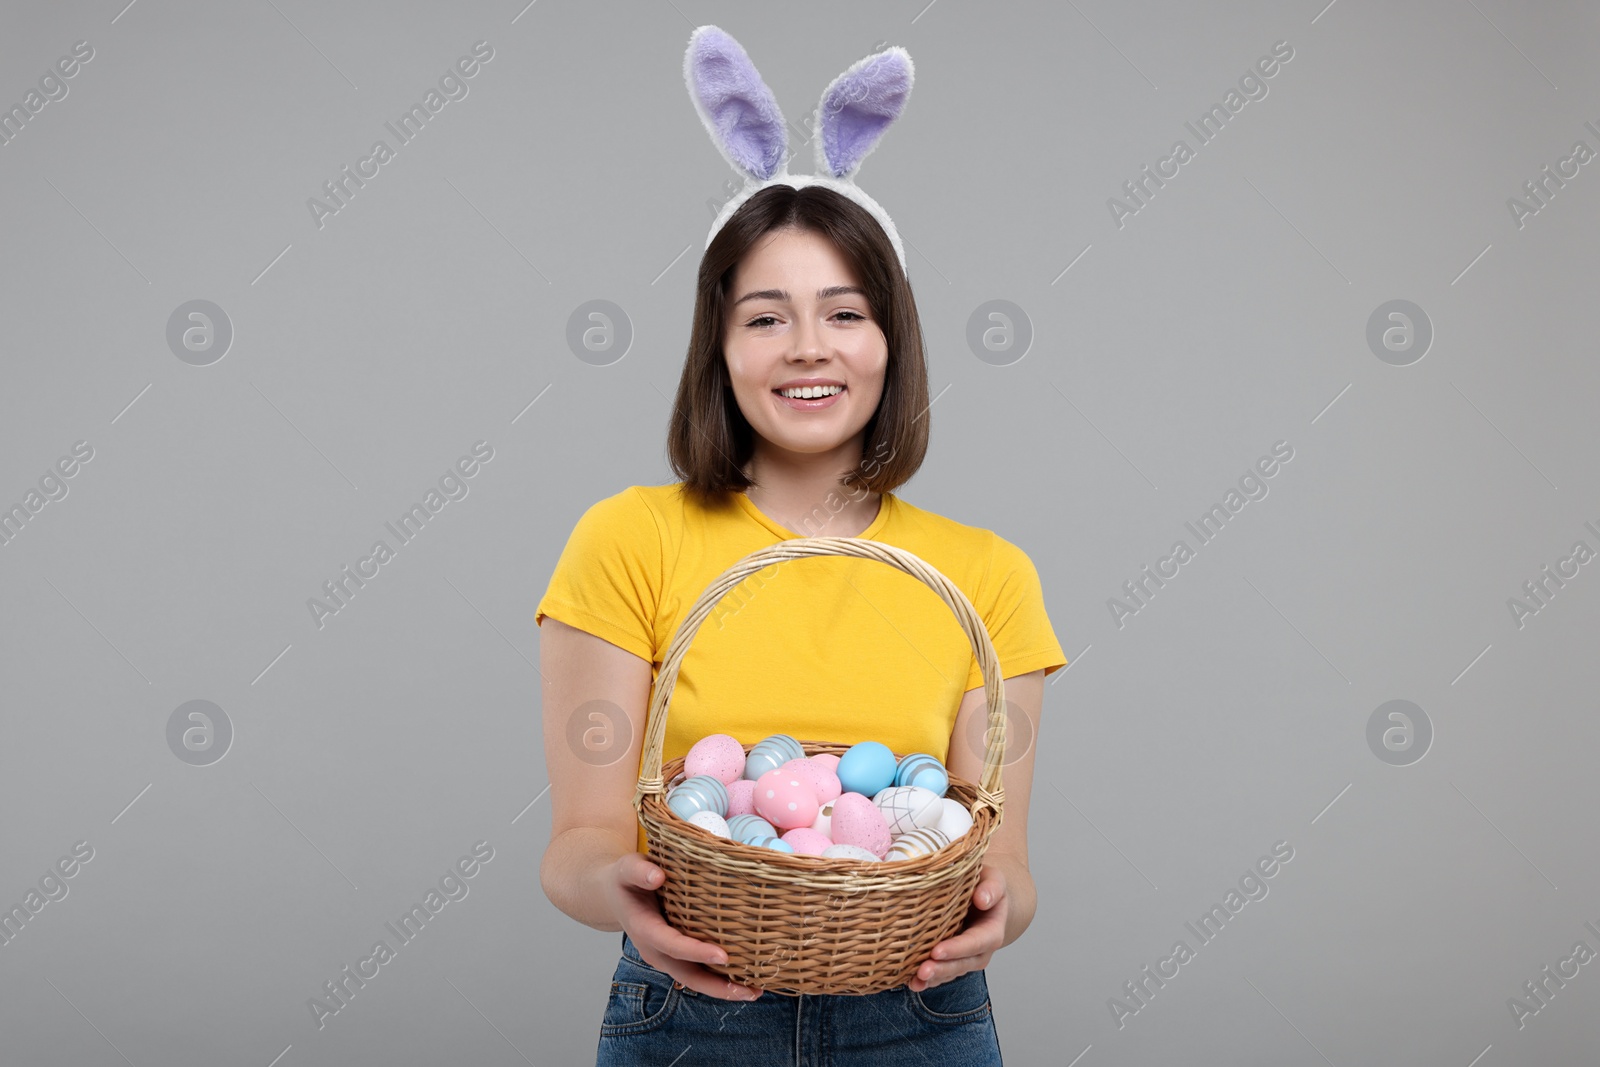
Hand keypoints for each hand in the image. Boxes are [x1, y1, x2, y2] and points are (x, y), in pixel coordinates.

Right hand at [603, 852, 762, 1001]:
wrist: (616, 896)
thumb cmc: (626, 880)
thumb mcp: (626, 868)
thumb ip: (639, 871)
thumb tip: (657, 876)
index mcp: (644, 929)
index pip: (672, 945)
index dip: (697, 952)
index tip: (724, 955)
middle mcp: (656, 950)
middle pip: (687, 975)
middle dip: (718, 986)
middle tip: (749, 990)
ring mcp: (666, 957)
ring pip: (695, 980)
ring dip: (723, 989)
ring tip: (754, 991)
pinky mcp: (676, 957)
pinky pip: (698, 973)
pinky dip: (720, 980)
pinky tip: (745, 980)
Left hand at [907, 863, 1008, 991]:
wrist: (983, 898)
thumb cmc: (985, 887)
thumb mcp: (994, 880)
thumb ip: (992, 888)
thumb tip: (982, 899)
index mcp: (992, 930)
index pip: (977, 942)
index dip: (958, 948)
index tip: (937, 951)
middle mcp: (980, 950)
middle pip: (963, 964)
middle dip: (942, 969)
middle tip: (923, 971)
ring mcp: (965, 958)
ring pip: (950, 972)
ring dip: (933, 978)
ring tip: (915, 981)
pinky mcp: (951, 960)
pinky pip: (941, 974)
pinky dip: (927, 980)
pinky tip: (912, 983)